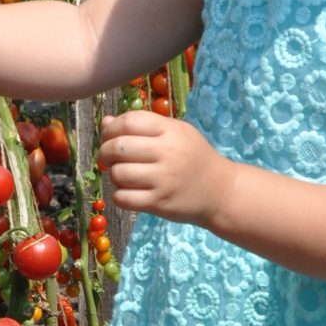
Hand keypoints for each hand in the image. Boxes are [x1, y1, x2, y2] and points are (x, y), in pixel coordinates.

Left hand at [99, 111, 231, 226]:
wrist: (220, 191)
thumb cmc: (194, 158)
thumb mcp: (176, 134)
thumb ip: (143, 126)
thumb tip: (106, 122)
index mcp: (171, 131)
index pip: (129, 122)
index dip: (111, 128)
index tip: (108, 136)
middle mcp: (167, 153)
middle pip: (118, 147)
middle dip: (105, 152)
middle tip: (108, 157)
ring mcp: (163, 180)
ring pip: (118, 173)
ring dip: (113, 175)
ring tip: (122, 175)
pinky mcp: (159, 203)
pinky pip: (123, 198)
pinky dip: (118, 195)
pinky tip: (128, 192)